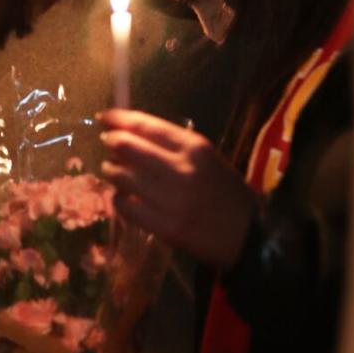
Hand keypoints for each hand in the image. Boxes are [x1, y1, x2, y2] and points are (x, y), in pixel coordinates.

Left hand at [100, 110, 254, 268]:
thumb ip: (173, 146)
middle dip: (112, 142)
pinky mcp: (163, 226)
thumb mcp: (207, 159)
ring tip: (113, 171)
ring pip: (122, 176)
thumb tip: (132, 134)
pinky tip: (123, 197)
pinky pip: (125, 206)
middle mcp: (181, 169)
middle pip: (129, 147)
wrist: (248, 235)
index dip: (121, 119)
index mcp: (195, 148)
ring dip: (111, 171)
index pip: (148, 125)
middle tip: (107, 143)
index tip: (105, 117)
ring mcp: (170, 199)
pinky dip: (118, 198)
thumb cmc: (226, 193)